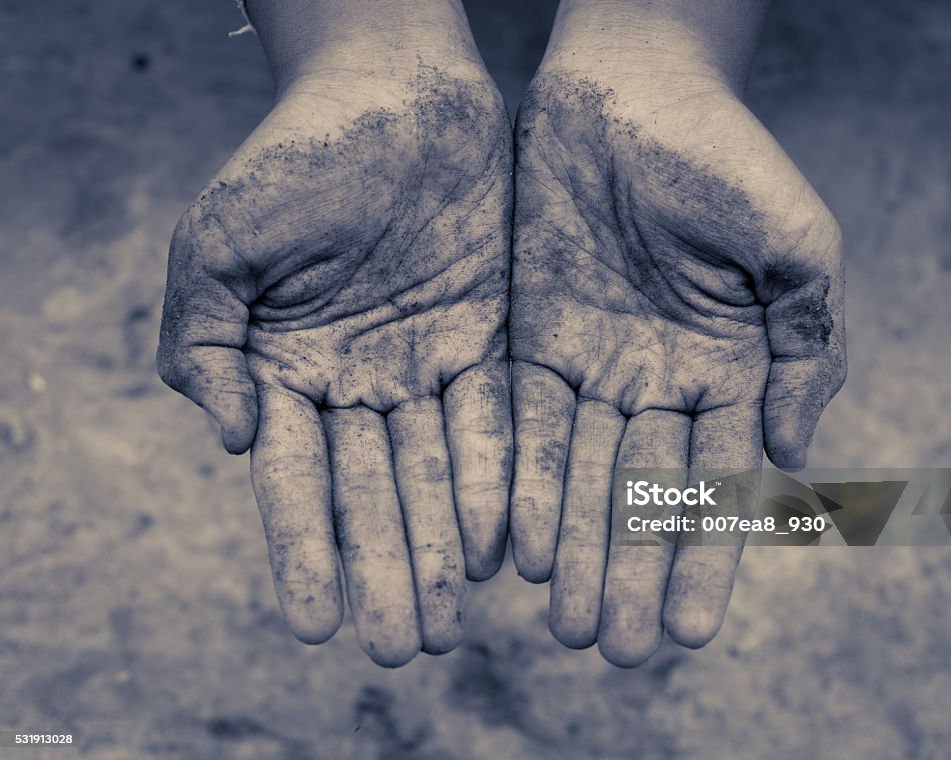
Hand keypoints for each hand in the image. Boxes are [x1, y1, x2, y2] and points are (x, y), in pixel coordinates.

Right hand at [157, 9, 512, 665]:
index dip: (304, 549)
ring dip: (445, 545)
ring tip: (454, 621)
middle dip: (384, 568)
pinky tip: (508, 543)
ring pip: (436, 469)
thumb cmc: (294, 156)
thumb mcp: (218, 243)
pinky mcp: (491, 338)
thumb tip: (232, 442)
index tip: (316, 625)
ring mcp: (425, 363)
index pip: (295, 477)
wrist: (390, 89)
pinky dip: (500, 478)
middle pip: (372, 491)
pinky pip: (498, 418)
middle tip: (400, 648)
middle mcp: (357, 380)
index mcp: (285, 368)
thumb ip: (204, 344)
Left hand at [509, 38, 844, 663]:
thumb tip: (788, 451)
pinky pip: (519, 418)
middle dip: (628, 570)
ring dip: (571, 544)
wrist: (634, 85)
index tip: (688, 633)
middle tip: (609, 650)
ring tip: (559, 621)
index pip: (717, 482)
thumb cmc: (727, 154)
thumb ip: (809, 348)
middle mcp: (660, 378)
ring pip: (578, 469)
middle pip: (642, 491)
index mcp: (731, 367)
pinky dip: (516, 478)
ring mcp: (594, 360)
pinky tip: (508, 543)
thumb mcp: (797, 245)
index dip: (705, 557)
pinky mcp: (531, 334)